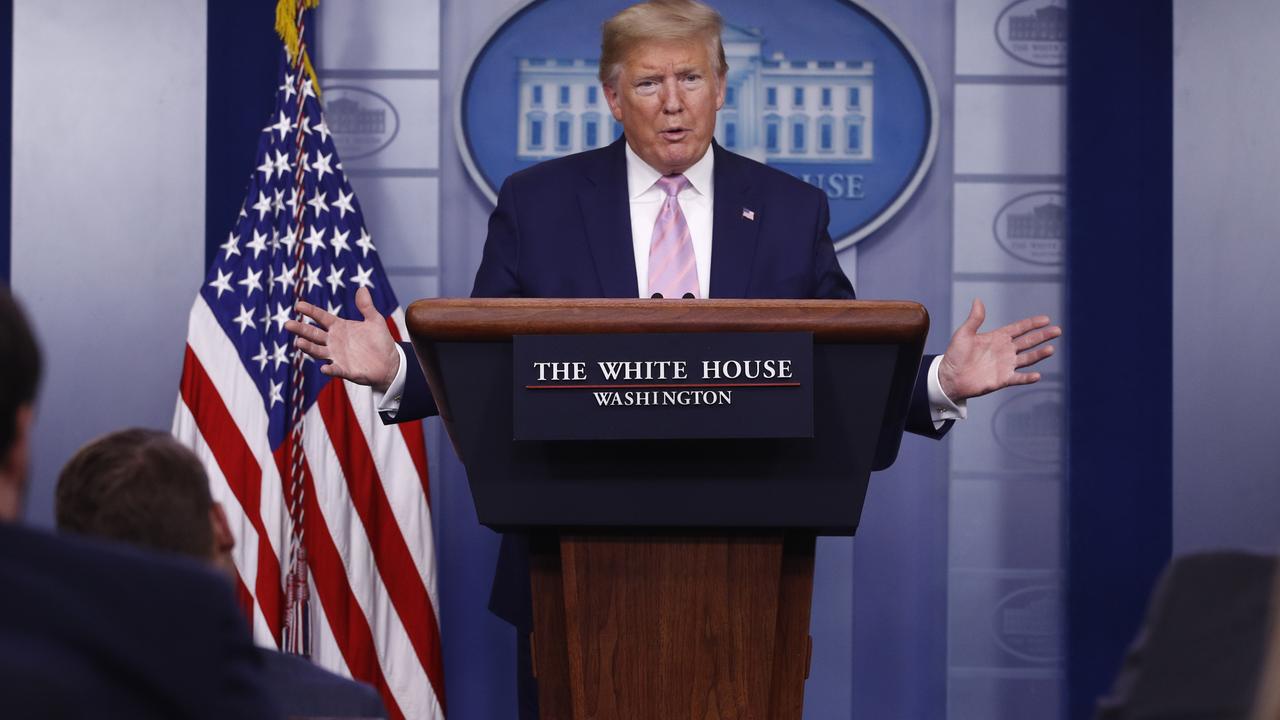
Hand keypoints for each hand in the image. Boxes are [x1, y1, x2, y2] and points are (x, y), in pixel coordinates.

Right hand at [285, 287, 399, 391]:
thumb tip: (362, 288)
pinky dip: (329, 369)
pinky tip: (324, 368)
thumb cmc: (380, 340)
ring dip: (309, 347)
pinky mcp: (345, 370)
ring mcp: (337, 356)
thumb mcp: (375, 320)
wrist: (390, 362)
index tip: (298, 305)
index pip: (321, 317)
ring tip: (299, 343)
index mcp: (339, 327)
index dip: (310, 311)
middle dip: (301, 329)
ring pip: (318, 351)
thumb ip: (366, 306)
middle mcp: (334, 341)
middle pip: (313, 334)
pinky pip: (335, 369)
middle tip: (288, 324)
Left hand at [937, 298, 1060, 401]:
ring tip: (1051, 349)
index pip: (1019, 328)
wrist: (949, 377)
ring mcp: (1005, 365)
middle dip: (1042, 336)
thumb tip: (978, 300)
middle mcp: (1004, 350)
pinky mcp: (1002, 379)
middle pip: (1028, 342)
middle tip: (1057, 330)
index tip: (1046, 319)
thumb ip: (975, 319)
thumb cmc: (955, 355)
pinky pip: (1018, 378)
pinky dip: (1028, 377)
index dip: (1032, 324)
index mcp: (997, 337)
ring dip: (1039, 354)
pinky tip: (1037, 375)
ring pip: (1027, 358)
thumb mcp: (964, 333)